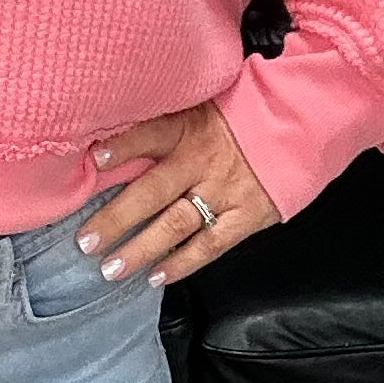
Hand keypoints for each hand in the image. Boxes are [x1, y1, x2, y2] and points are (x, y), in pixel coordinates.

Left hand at [81, 99, 281, 286]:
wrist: (297, 127)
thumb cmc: (239, 118)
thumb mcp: (202, 105)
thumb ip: (166, 122)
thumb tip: (113, 138)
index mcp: (190, 127)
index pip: (150, 134)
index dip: (122, 146)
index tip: (93, 159)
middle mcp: (202, 161)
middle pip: (153, 191)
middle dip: (117, 219)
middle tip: (85, 241)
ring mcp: (224, 191)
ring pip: (176, 224)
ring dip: (141, 248)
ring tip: (111, 268)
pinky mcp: (247, 215)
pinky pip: (210, 244)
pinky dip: (183, 263)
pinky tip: (156, 277)